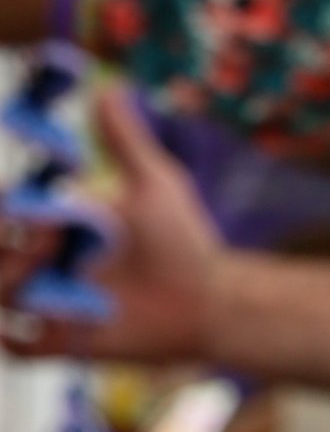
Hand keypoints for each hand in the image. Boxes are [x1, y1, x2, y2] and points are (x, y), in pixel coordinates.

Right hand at [0, 81, 225, 366]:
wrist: (207, 298)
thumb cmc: (180, 240)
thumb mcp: (154, 184)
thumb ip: (126, 140)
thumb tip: (109, 87)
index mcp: (53, 222)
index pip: (5, 209)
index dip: (5, 203)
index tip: (17, 195)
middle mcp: (40, 262)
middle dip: (1, 239)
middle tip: (41, 224)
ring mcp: (46, 302)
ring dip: (10, 274)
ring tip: (46, 255)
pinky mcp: (58, 341)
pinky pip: (17, 343)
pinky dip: (22, 334)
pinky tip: (52, 316)